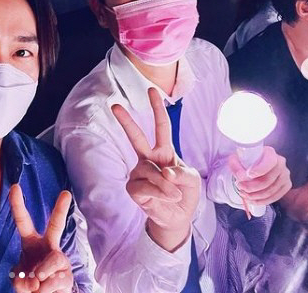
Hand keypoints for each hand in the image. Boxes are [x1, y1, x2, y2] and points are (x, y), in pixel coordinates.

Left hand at [9, 184, 73, 292]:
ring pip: (52, 261)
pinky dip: (43, 290)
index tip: (14, 187)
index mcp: (31, 243)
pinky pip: (54, 280)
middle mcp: (48, 247)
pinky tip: (43, 291)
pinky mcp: (67, 276)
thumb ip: (21, 278)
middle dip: (60, 209)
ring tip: (36, 285)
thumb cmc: (31, 284)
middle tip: (65, 193)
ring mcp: (60, 260)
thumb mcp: (19, 280)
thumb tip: (37, 278)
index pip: (23, 221)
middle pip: (56, 226)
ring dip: (41, 274)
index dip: (18, 205)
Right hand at [112, 88, 200, 249]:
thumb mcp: (191, 180)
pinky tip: (164, 199)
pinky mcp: (133, 188)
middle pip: (136, 137)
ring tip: (175, 195)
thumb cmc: (184, 194)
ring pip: (150, 171)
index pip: (161, 127)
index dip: (157, 109)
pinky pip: (145, 187)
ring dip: (165, 185)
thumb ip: (182, 173)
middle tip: (115, 106)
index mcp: (164, 151)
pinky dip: (159, 194)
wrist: (177, 218)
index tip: (151, 90)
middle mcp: (148, 159)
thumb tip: (165, 172)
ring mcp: (139, 173)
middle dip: (126, 121)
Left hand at [229, 146, 291, 205]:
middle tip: (240, 187)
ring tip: (243, 194)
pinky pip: (275, 197)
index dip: (259, 170)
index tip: (248, 175)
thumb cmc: (245, 160)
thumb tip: (241, 177)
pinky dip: (262, 201)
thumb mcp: (236, 159)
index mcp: (270, 153)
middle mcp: (281, 163)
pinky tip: (252, 200)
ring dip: (255, 195)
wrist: (252, 165)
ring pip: (271, 190)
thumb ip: (236, 166)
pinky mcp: (286, 185)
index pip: (269, 162)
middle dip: (251, 186)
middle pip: (268, 180)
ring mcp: (285, 175)